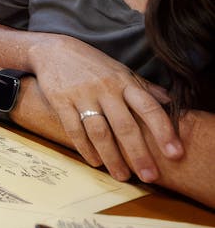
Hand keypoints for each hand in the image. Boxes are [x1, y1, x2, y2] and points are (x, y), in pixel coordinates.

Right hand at [29, 34, 179, 182]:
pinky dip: (85, 148)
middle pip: (125, 126)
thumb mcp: (121, 71)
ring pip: (99, 132)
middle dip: (138, 154)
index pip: (149, 108)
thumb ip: (144, 88)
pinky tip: (94, 161)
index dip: (163, 131)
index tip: (174, 153)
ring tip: (121, 176)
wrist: (53, 51)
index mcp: (125, 82)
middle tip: (149, 176)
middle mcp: (105, 89)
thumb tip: (170, 103)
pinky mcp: (61, 101)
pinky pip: (74, 129)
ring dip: (111, 157)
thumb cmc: (92, 64)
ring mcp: (82, 95)